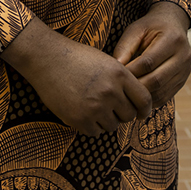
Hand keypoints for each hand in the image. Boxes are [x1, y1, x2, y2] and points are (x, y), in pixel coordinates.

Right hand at [1, 18, 151, 136]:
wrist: (46, 58)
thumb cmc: (76, 58)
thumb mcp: (106, 62)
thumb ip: (122, 81)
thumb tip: (136, 105)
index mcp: (120, 74)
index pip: (144, 100)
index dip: (144, 110)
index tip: (140, 114)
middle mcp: (110, 92)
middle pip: (129, 115)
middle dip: (121, 113)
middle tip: (107, 106)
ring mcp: (95, 107)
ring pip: (112, 125)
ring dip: (105, 120)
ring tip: (91, 105)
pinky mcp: (79, 119)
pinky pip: (94, 132)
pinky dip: (90, 125)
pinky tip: (81, 111)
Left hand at [113, 1, 190, 107]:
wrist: (172, 24)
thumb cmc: (150, 26)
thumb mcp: (135, 30)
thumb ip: (125, 48)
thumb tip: (115, 69)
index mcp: (172, 39)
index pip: (148, 62)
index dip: (131, 71)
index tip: (116, 75)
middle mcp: (184, 56)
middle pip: (156, 80)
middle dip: (136, 86)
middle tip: (119, 88)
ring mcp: (186, 70)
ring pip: (161, 91)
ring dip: (142, 95)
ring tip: (126, 93)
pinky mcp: (183, 81)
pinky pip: (165, 96)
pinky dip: (150, 99)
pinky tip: (137, 96)